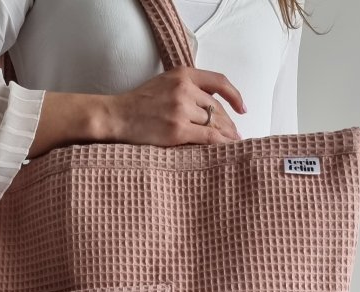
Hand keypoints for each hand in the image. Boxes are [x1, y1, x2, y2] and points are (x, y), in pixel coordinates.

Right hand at [111, 65, 245, 146]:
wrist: (116, 116)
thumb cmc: (137, 104)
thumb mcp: (163, 83)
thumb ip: (186, 87)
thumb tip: (210, 105)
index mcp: (182, 74)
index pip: (219, 82)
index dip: (235, 96)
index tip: (242, 109)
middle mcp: (184, 89)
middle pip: (217, 107)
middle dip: (229, 123)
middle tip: (235, 135)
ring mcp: (181, 110)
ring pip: (214, 123)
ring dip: (226, 135)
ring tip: (232, 144)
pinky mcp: (178, 130)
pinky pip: (208, 137)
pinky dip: (220, 144)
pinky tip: (225, 149)